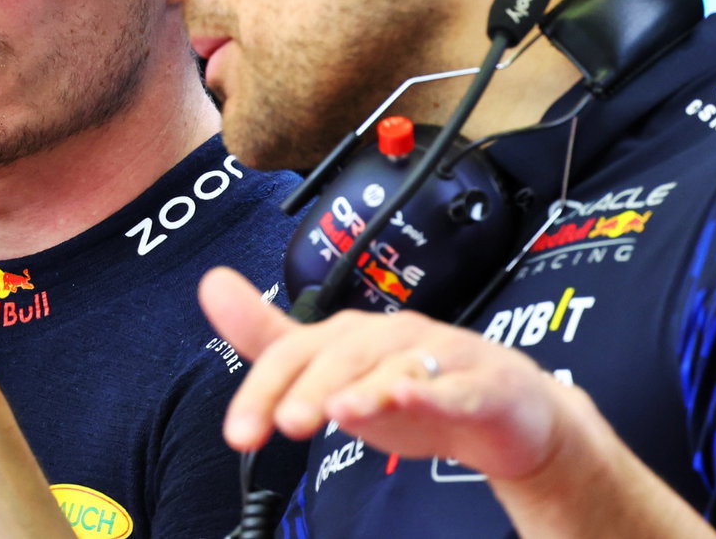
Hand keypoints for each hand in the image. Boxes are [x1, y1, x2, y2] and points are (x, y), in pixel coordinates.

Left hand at [199, 267, 582, 481]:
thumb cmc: (414, 386)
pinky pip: (459, 387)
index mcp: (353, 336)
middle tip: (286, 423)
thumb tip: (211, 283)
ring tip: (342, 413)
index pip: (296, 352)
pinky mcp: (484, 384)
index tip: (239, 431)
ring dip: (370, 389)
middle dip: (313, 388)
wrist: (503, 412)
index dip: (263, 389)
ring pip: (401, 368)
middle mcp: (393, 338)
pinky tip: (414, 400)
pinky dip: (437, 394)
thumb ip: (269, 338)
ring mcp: (442, 357)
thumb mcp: (332, 373)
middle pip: (346, 355)